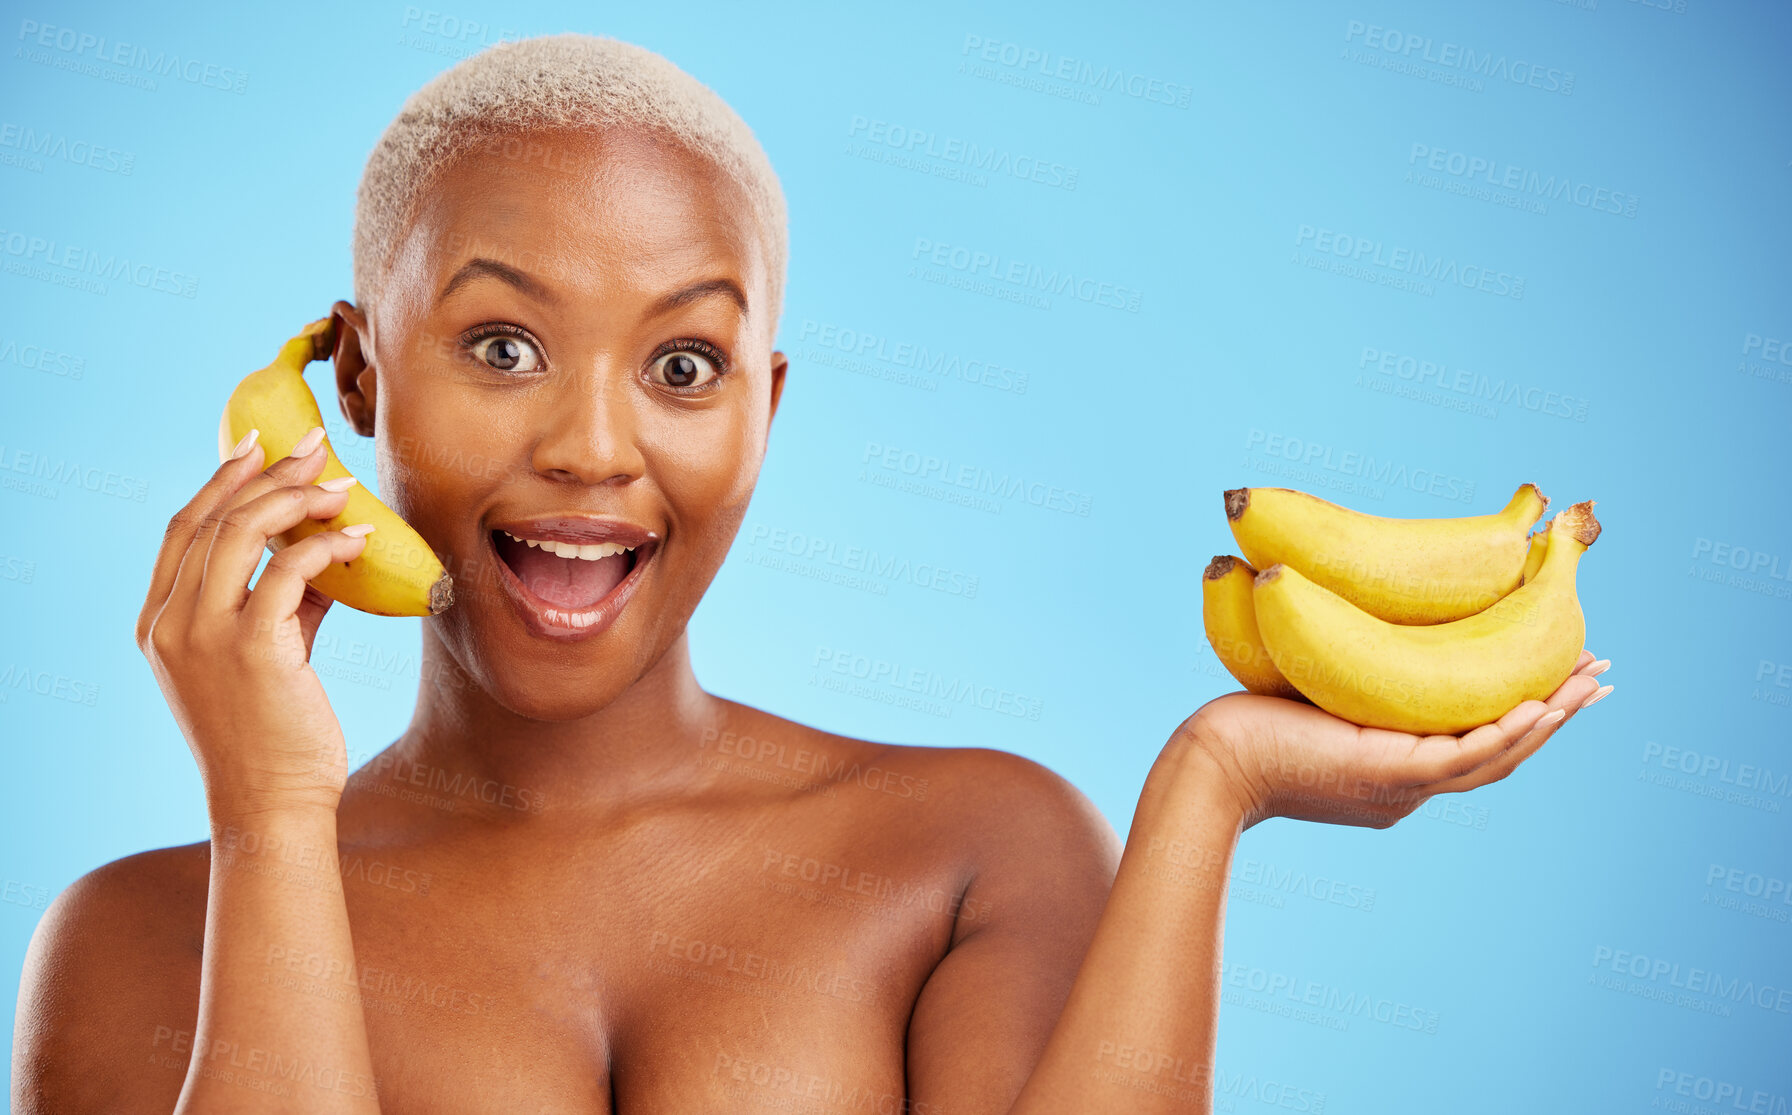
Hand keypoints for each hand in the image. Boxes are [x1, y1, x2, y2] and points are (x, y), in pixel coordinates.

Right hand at [136, 426, 372, 818]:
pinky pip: (289, 571)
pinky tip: (360, 538)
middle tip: (314, 447)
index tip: (258, 446)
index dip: (221, 481)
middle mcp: (170, 624)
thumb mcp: (265, 659)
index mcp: (158, 624)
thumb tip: (326, 558)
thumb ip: (282, 607)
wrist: (271, 806)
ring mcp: (204, 636)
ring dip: (298, 498)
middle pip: (215, 520)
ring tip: (342, 484)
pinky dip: (327, 546)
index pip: (183, 529)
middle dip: (267, 473)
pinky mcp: (251, 648)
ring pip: (246, 534)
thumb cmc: (273, 738)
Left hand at [1173, 651, 1612, 829]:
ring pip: (1496, 755)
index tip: (1560, 683)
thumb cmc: (1245, 728)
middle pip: (1502, 753)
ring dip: (1549, 718)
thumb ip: (1356, 684)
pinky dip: (1507, 731)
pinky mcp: (1386, 773)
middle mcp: (1407, 788)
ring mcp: (1401, 785)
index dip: (1524, 717)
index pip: (1474, 746)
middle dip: (1556, 714)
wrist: (1210, 764)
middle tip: (1600, 677)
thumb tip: (1368, 634)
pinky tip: (1541, 704)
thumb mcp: (1318, 700)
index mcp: (1394, 775)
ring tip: (1590, 682)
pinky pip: (1462, 754)